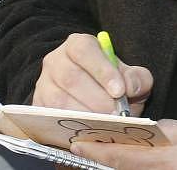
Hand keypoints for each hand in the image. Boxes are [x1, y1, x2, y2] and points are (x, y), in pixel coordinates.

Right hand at [32, 33, 152, 115]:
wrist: (92, 96)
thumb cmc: (112, 83)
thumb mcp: (129, 76)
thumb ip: (137, 78)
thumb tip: (131, 86)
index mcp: (78, 45)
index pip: (85, 51)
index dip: (101, 70)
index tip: (119, 90)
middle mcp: (56, 60)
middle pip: (71, 78)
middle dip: (96, 99)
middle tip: (115, 115)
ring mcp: (44, 82)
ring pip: (59, 99)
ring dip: (84, 114)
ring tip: (104, 124)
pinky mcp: (39, 104)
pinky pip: (50, 116)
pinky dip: (70, 124)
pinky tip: (88, 130)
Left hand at [72, 119, 176, 168]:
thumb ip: (163, 132)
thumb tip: (141, 130)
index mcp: (165, 162)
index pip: (121, 157)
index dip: (96, 151)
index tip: (78, 144)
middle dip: (98, 161)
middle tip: (77, 149)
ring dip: (110, 166)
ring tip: (90, 155)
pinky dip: (126, 169)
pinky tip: (116, 161)